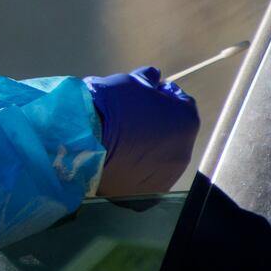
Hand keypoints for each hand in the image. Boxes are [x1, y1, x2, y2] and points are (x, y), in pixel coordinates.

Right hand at [86, 67, 199, 198]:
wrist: (84, 141)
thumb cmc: (110, 106)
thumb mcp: (131, 82)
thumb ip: (149, 80)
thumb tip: (153, 77)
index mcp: (186, 120)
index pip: (180, 103)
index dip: (162, 97)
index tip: (145, 96)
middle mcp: (184, 151)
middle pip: (173, 134)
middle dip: (157, 126)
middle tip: (130, 121)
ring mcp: (168, 175)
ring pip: (161, 158)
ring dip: (149, 151)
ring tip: (122, 144)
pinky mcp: (149, 193)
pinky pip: (147, 178)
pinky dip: (138, 171)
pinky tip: (120, 161)